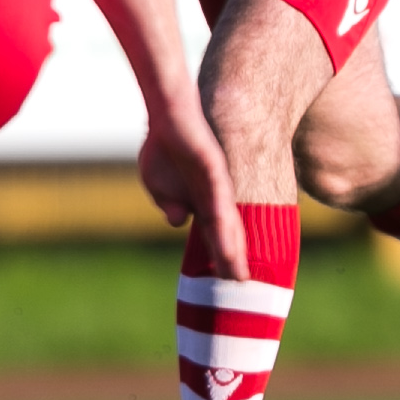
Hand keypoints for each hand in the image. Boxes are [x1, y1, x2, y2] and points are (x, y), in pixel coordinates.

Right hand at [137, 100, 247, 280]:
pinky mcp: (214, 171)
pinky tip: (227, 240)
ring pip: (228, 223)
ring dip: (232, 250)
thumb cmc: (163, 146)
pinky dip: (224, 223)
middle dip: (232, 260)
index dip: (221, 256)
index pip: (215, 235)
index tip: (227, 282)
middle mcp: (215, 195)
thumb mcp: (158, 185)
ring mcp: (216, 184)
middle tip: (240, 286)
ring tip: (238, 274)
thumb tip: (181, 221)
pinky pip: (220, 201)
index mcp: (203, 200)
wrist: (167, 113)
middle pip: (227, 233)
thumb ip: (169, 204)